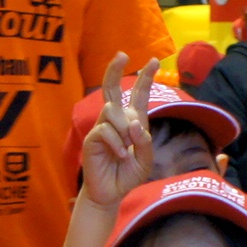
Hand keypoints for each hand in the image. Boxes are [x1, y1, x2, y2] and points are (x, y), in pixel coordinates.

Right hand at [81, 54, 160, 208]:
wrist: (110, 193)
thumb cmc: (127, 175)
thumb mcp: (145, 159)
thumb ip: (145, 142)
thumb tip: (135, 124)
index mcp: (132, 122)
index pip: (139, 95)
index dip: (145, 78)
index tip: (154, 60)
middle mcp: (116, 120)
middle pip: (112, 88)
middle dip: (116, 69)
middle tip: (122, 54)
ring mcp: (102, 127)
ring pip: (113, 110)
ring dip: (124, 128)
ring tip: (126, 148)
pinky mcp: (92, 138)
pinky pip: (105, 129)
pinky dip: (116, 142)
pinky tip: (118, 155)